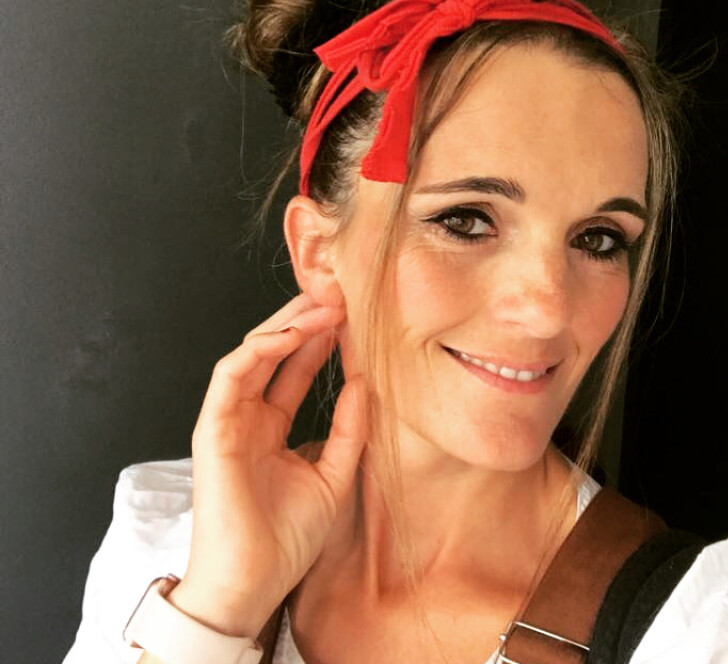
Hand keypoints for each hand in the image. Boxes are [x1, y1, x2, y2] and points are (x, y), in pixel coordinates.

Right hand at [169, 294, 366, 639]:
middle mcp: (249, 416)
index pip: (295, 369)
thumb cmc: (288, 537)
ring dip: (286, 326)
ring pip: (252, 353)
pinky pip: (230, 374)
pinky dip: (259, 350)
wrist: (255, 581)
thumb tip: (365, 382)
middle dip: (304, 321)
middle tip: (337, 294)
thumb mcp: (335, 473)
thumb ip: (349, 427)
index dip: (320, 340)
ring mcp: (229, 418)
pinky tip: (292, 335)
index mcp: (271, 426)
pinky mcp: (212, 426)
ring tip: (324, 306)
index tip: (350, 316)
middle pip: (274, 353)